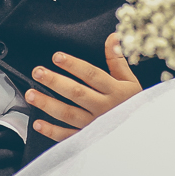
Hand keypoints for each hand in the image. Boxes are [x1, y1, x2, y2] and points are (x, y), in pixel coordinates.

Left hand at [25, 33, 141, 140]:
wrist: (143, 135)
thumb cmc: (134, 104)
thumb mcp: (130, 81)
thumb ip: (118, 60)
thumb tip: (113, 36)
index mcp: (114, 91)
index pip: (91, 75)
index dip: (74, 65)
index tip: (56, 56)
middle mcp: (103, 108)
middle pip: (76, 93)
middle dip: (55, 82)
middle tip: (37, 72)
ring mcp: (95, 125)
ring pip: (68, 114)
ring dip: (48, 104)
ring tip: (30, 94)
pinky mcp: (89, 139)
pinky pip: (68, 136)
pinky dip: (52, 132)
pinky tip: (37, 123)